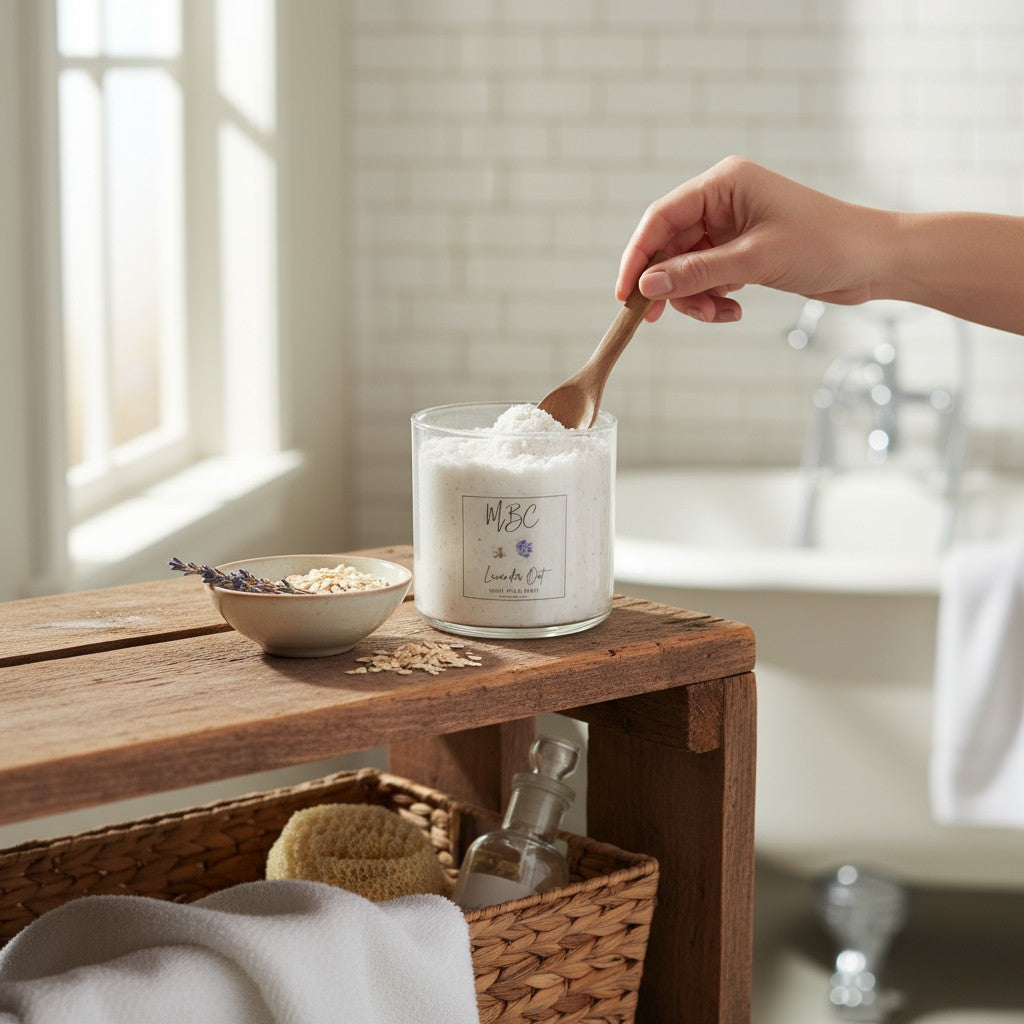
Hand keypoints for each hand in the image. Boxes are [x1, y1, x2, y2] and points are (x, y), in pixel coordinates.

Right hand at [616, 156, 892, 323]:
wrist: (874, 260)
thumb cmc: (825, 244)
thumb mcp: (755, 260)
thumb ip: (697, 273)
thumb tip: (647, 288)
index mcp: (723, 183)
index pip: (661, 218)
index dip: (637, 257)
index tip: (625, 295)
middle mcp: (723, 200)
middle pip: (670, 247)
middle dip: (669, 285)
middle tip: (659, 319)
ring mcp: (731, 227)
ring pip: (687, 268)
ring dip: (694, 297)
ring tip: (719, 314)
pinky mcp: (742, 250)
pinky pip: (707, 277)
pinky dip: (712, 298)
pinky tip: (732, 310)